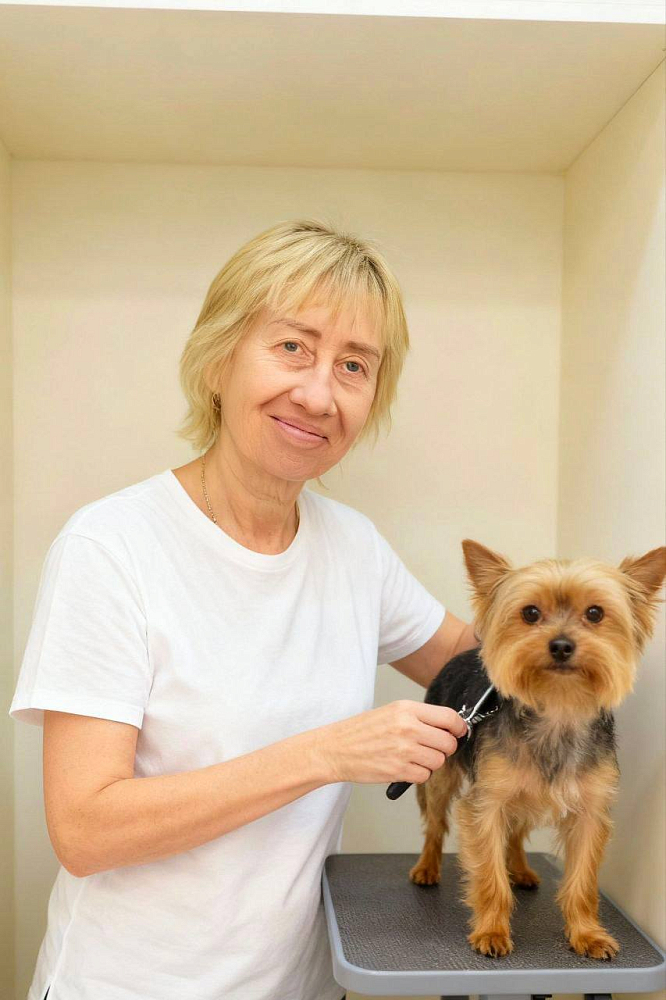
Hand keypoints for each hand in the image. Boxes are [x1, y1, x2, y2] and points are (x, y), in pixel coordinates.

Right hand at [313, 700, 467, 784]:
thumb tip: (447, 726)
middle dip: (444, 748)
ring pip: (438, 761)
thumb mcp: (391, 712)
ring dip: (430, 762)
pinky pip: (424, 775)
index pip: (449, 717)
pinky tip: (404, 766)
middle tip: (431, 747)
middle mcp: (408, 728)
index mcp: (406, 709)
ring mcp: (404, 750)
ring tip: (412, 757)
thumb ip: (419, 717)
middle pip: (448, 742)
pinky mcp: (398, 770)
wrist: (336, 749)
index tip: (459, 732)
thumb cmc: (361, 731)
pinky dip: (418, 774)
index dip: (459, 727)